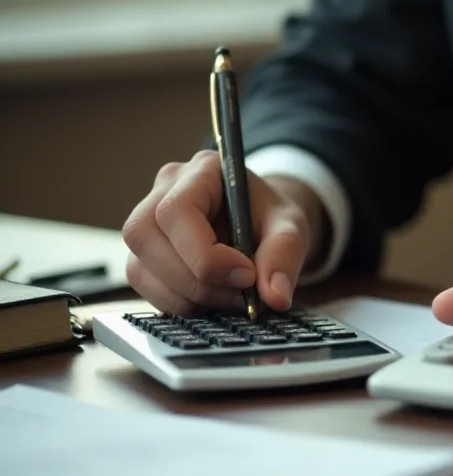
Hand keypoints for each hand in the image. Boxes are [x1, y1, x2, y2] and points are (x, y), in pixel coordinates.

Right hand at [122, 151, 322, 314]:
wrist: (263, 227)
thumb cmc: (271, 219)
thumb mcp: (291, 228)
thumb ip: (284, 255)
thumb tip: (275, 296)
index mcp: (200, 171)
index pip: (176, 210)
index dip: (205, 254)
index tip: (246, 276)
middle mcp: (162, 191)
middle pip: (145, 237)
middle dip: (195, 279)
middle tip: (240, 293)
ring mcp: (146, 224)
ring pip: (139, 269)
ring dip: (187, 297)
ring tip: (232, 298)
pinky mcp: (144, 256)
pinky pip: (145, 288)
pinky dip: (180, 304)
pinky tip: (213, 300)